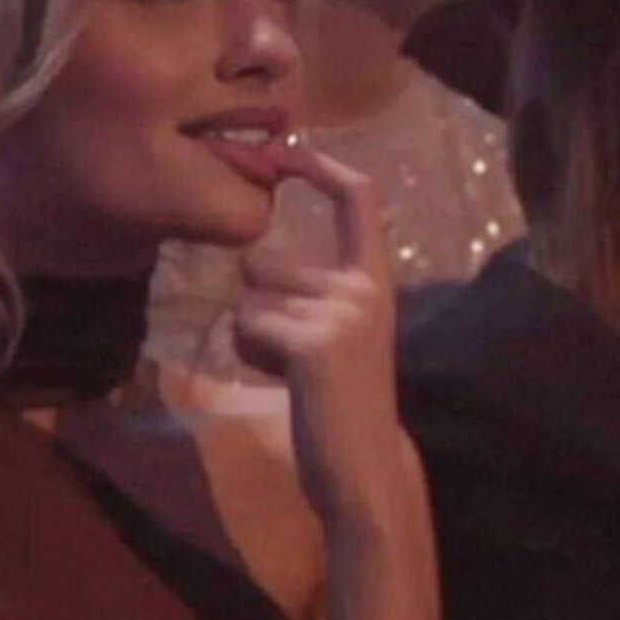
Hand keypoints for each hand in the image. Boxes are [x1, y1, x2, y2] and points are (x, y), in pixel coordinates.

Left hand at [233, 138, 404, 527]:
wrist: (366, 471)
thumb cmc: (342, 401)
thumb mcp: (338, 331)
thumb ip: (313, 292)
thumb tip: (250, 260)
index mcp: (375, 279)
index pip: (357, 197)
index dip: (319, 165)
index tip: (285, 148)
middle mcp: (362, 286)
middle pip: (263, 262)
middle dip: (257, 305)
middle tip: (291, 356)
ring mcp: (340, 312)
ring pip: (248, 295)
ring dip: (251, 334)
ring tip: (289, 371)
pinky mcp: (312, 342)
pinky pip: (245, 324)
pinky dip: (249, 353)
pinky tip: (284, 381)